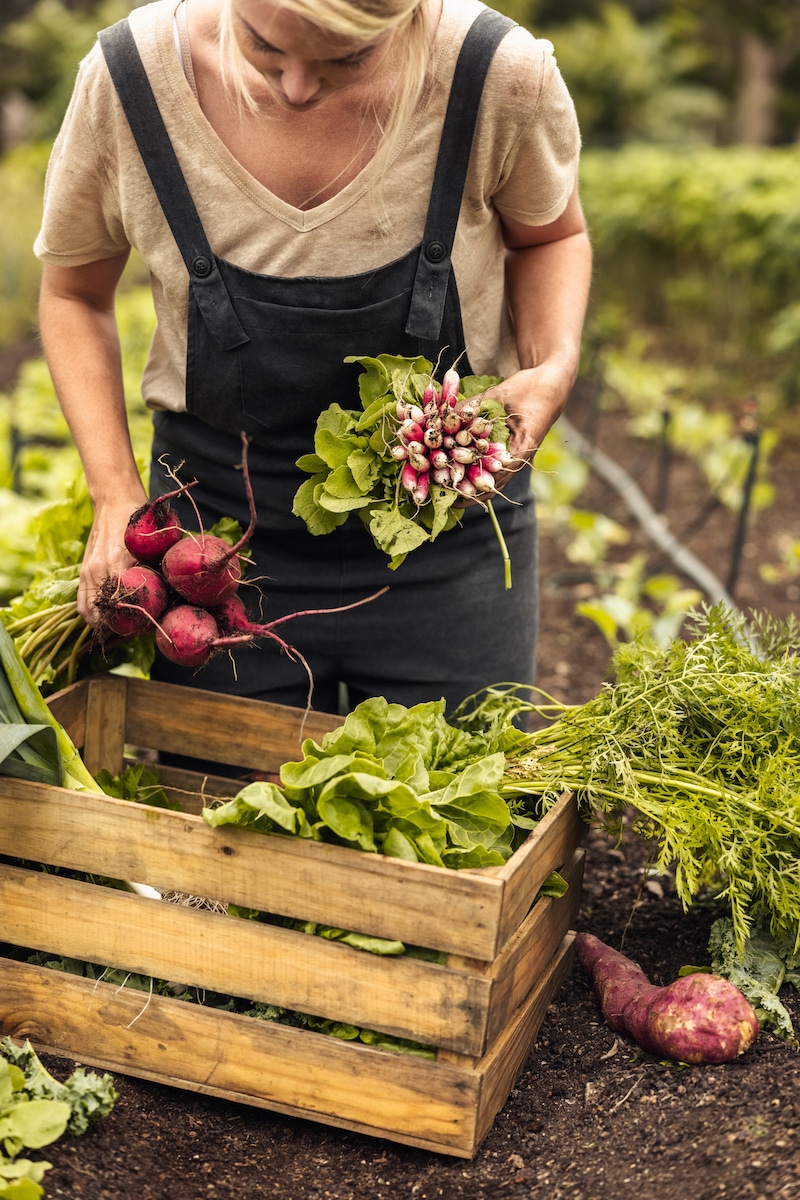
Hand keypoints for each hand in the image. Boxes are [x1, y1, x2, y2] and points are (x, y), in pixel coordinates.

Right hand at [78, 492, 146, 625]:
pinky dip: (91, 614)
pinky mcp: (83, 571)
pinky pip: (81, 601)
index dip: (136, 620)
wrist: (114, 500)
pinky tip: (106, 619)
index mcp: (118, 563)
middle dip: (119, 627)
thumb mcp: (153, 542)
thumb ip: (158, 568)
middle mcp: (99, 569)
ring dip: (102, 624)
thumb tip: (172, 594)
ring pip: (88, 611)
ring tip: (121, 628)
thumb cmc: (138, 519)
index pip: (124, 605)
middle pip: (104, 614)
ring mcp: (88, 571)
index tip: (149, 625)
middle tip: (137, 630)